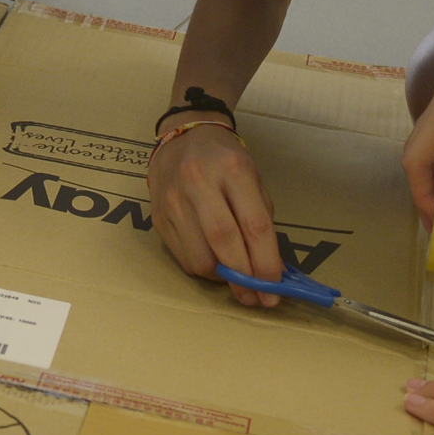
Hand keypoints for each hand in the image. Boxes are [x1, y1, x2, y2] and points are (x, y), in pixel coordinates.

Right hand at [147, 121, 287, 307]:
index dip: (267, 262)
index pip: (254, 225)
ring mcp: (173, 200)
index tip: (276, 287)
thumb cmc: (225, 160)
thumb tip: (272, 269)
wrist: (182, 136)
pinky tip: (215, 264)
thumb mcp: (252, 178)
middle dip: (245, 277)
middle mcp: (199, 182)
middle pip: (224, 242)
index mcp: (232, 169)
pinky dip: (204, 269)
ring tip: (236, 278)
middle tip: (258, 298)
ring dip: (222, 278)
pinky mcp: (157, 217)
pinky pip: (183, 258)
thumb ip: (261, 220)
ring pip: (200, 257)